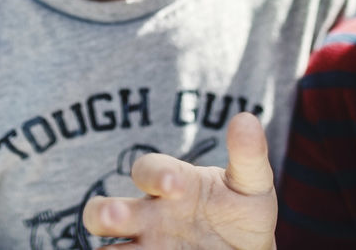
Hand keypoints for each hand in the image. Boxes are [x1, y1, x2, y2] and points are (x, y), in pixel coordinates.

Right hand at [81, 112, 276, 249]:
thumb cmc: (243, 212)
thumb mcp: (251, 185)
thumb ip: (248, 155)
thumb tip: (246, 118)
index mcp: (171, 183)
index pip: (148, 170)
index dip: (156, 174)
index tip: (175, 185)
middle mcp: (149, 216)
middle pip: (104, 210)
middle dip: (104, 212)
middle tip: (116, 216)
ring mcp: (146, 247)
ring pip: (106, 249)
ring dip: (104, 249)